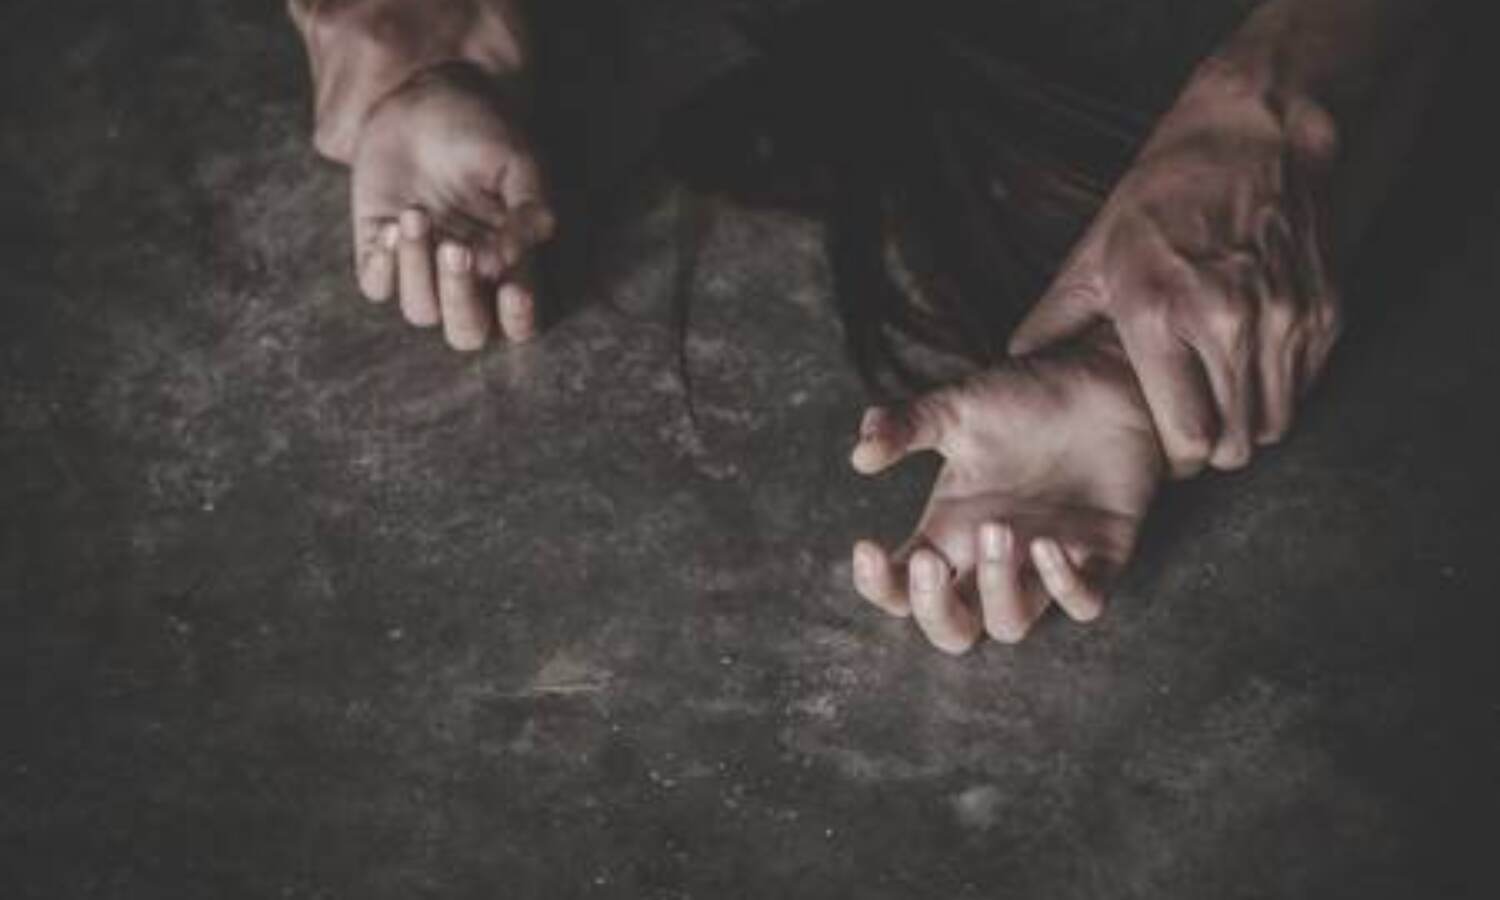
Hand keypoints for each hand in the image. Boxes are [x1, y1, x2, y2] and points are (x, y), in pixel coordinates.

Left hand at [350, 64, 555, 349]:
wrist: (423, 97)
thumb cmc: (480, 131)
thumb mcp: (516, 163)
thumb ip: (527, 211)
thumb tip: (514, 258)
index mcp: (508, 263)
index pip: (517, 322)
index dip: (517, 320)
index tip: (512, 288)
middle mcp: (465, 277)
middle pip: (466, 332)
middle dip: (460, 300)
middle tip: (456, 248)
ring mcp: (420, 267)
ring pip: (420, 311)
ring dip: (417, 269)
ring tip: (416, 214)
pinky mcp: (378, 249)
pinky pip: (377, 287)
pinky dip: (383, 266)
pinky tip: (391, 225)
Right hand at [849, 332, 1164, 653]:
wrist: (1102, 378)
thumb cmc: (1025, 398)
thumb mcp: (957, 407)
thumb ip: (906, 425)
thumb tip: (860, 454)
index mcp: (950, 530)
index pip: (902, 588)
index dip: (879, 585)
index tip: (868, 546)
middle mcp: (991, 559)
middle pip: (952, 629)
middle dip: (934, 609)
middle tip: (928, 560)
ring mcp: (1043, 564)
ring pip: (1011, 625)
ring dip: (998, 591)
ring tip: (999, 529)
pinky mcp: (1101, 556)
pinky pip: (1084, 603)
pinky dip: (1066, 587)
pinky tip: (1050, 544)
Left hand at [1009, 71, 1342, 475]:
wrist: (1253, 134)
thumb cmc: (1164, 195)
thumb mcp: (1095, 253)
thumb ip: (1055, 317)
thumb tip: (1018, 359)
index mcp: (1159, 312)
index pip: (1187, 436)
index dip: (1177, 457)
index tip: (1167, 444)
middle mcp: (1227, 320)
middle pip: (1234, 443)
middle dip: (1213, 450)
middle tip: (1195, 430)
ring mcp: (1283, 317)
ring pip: (1274, 422)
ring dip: (1248, 425)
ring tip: (1222, 402)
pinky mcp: (1324, 310)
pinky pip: (1304, 385)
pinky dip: (1280, 391)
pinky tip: (1252, 367)